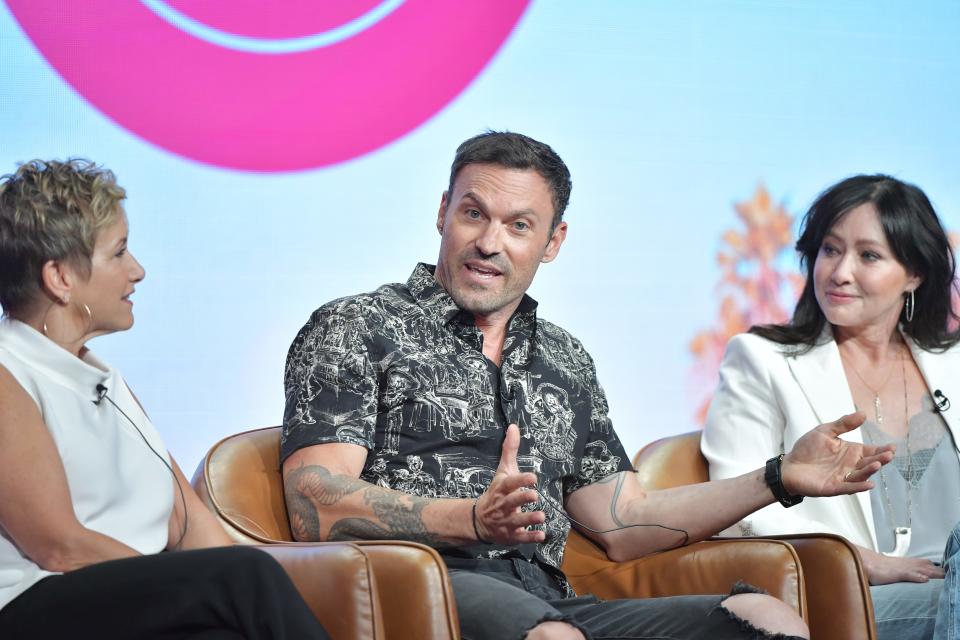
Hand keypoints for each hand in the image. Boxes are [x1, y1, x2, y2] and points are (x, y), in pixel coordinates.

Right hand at [474, 424, 545, 543]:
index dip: (520, 480)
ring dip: (529, 519)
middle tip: (535, 496)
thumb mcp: (502, 471)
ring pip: (518, 520)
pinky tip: (542, 535)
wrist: (479, 520)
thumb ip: (509, 450)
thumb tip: (514, 426)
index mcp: (502, 488)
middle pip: (512, 501)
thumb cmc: (496, 492)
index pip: (510, 483)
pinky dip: (530, 537)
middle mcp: (503, 505)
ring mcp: (507, 521)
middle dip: (523, 499)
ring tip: (541, 516)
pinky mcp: (511, 535)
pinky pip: (521, 537)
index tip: (532, 477)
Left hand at [781, 412, 894, 497]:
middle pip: (869, 463)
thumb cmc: (807, 449)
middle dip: (880, 459)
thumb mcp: (825, 431)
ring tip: (877, 464)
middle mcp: (850, 466)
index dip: (881, 450)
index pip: (870, 451)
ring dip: (869, 471)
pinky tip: (869, 485)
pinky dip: (858, 487)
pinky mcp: (833, 487)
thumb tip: (863, 414)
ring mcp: (843, 477)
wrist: (789, 466)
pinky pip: (848, 487)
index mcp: (850, 452)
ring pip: (860, 475)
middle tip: (888, 455)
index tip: (892, 447)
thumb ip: (843, 424)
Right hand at [858, 546, 944, 584]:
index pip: (927, 564)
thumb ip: (907, 572)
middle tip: (951, 573)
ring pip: (922, 569)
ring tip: (945, 576)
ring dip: (934, 572)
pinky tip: (925, 579)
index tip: (947, 570)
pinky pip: (908, 574)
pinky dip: (917, 576)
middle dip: (940, 570)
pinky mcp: (896, 573)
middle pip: (928, 566)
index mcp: (909, 563)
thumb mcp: (895, 569)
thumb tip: (917, 576)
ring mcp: (902, 567)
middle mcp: (908, 563)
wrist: (865, 562)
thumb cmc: (879, 567)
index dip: (937, 567)